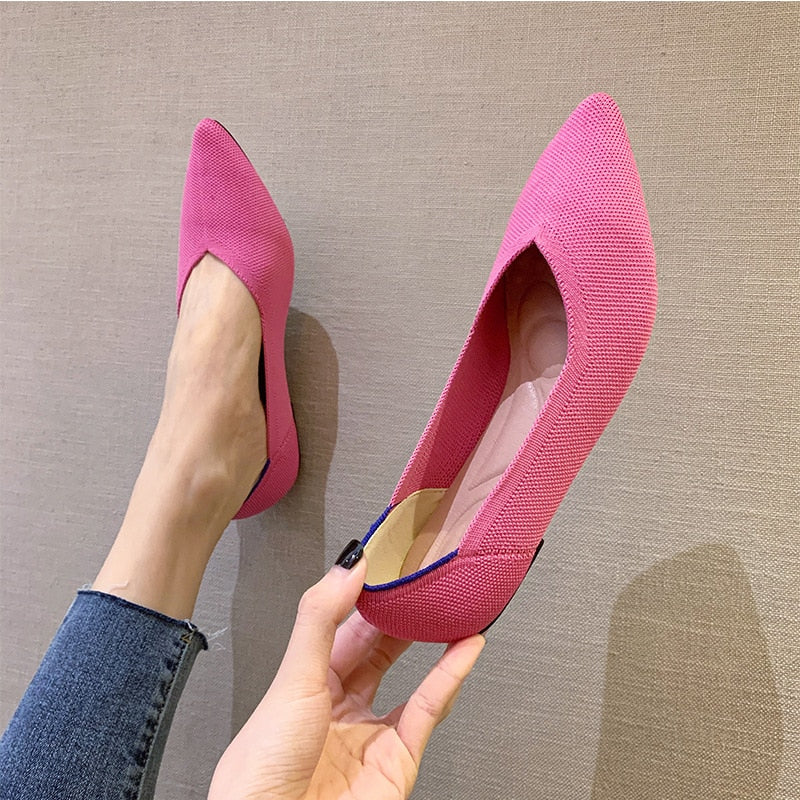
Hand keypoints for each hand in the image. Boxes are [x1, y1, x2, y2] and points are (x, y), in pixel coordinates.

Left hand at [208, 548, 484, 799]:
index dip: (367, 595)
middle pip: (379, 649)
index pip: (345, 626)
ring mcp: (370, 733)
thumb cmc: (263, 768)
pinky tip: (466, 648)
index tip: (388, 561)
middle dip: (401, 614)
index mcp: (308, 683)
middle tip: (423, 579)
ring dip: (432, 641)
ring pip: (409, 676)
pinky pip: (429, 709)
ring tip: (450, 606)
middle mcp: (340, 706)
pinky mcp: (397, 759)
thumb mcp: (294, 676)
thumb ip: (320, 617)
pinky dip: (451, 676)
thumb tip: (347, 566)